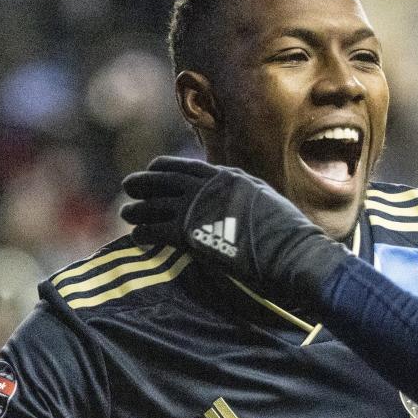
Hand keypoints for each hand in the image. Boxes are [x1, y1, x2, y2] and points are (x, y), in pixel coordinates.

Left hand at [121, 157, 349, 295]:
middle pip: (165, 180)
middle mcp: (209, 187)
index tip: (152, 170)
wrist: (291, 250)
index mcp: (227, 176)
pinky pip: (158, 229)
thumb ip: (240, 193)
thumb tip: (231, 195)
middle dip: (144, 183)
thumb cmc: (286, 232)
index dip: (164, 169)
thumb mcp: (263, 199)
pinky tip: (136, 236)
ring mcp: (200, 208)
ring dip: (138, 209)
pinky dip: (144, 232)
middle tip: (128, 187)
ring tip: (127, 214)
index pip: (186, 166)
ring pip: (156, 204)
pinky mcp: (193, 232)